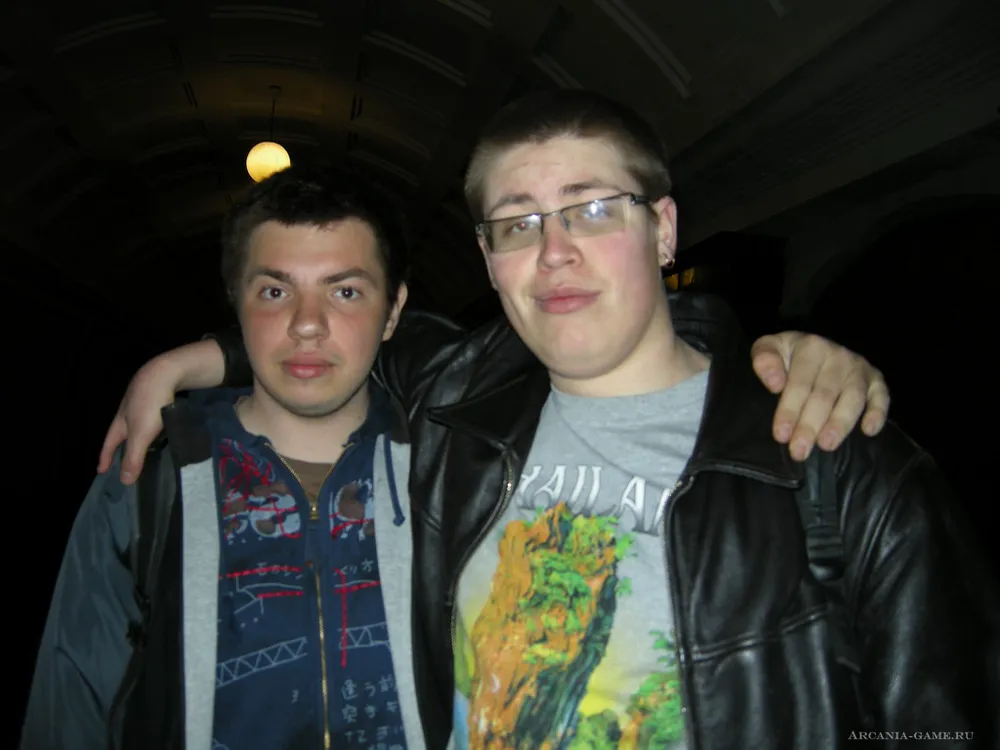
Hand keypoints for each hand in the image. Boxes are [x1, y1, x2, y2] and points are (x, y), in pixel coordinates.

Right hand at [97, 340, 225, 482]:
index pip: (109, 443)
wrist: (167, 373)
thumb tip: (124, 482)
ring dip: (138, 435)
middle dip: (121, 446)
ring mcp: (143, 402)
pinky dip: (154, 424)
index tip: (101, 471)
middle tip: (122, 461)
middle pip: (122, 432)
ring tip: (143, 447)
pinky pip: (153, 414)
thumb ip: (134, 457)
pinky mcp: (158, 395)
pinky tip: (161, 428)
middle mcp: (128, 411)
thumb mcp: (141, 434)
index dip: (105, 457)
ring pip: (138, 422)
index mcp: (121, 421)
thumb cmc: (150, 405)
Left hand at [751, 332, 888, 460]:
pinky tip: (868, 431)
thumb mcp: (767, 349)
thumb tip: (775, 384)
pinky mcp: (875, 380)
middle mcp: (839, 356)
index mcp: (811, 347)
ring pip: (853, 398)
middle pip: (824, 394)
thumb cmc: (786, 357)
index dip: (789, 409)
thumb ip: (764, 360)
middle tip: (799, 450)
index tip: (780, 435)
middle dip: (810, 425)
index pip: (800, 383)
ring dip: (840, 424)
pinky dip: (878, 413)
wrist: (810, 348)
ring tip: (826, 445)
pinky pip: (881, 397)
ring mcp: (859, 368)